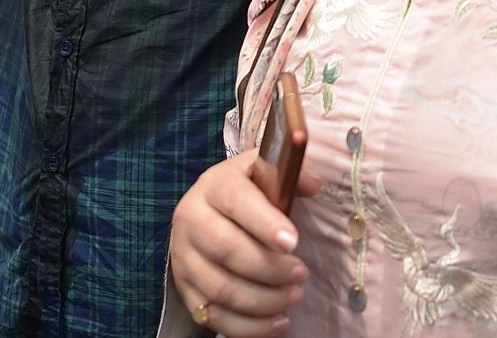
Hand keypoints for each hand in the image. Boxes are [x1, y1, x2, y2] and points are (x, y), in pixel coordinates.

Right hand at [169, 149, 318, 335]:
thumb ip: (289, 175)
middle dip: (270, 268)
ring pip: (219, 288)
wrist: (207, 212)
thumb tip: (313, 185)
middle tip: (302, 274)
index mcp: (214, 185)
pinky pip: (213, 317)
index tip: (294, 242)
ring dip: (263, 300)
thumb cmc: (246, 193)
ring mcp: (183, 257)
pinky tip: (278, 323)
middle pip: (226, 249)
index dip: (265, 222)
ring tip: (294, 296)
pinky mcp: (184, 289)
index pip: (236, 201)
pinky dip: (248, 327)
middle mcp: (191, 219)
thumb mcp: (264, 174)